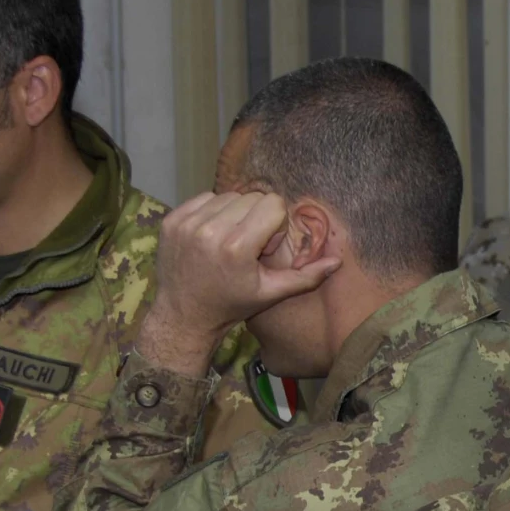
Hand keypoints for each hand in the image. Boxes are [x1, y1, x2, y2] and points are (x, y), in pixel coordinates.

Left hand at [137, 191, 341, 372]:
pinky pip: (205, 197)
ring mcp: (187, 224)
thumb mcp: (270, 293)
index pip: (272, 203)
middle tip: (248, 246)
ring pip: (229, 195)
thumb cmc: (231, 304)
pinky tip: (212, 237)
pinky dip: (213, 212)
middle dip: (257, 217)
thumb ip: (305, 276)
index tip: (265, 247)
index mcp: (236, 247)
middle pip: (252, 197)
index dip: (276, 224)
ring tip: (229, 241)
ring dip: (235, 213)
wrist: (183, 315)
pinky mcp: (172, 220)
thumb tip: (337, 261)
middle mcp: (210, 230)